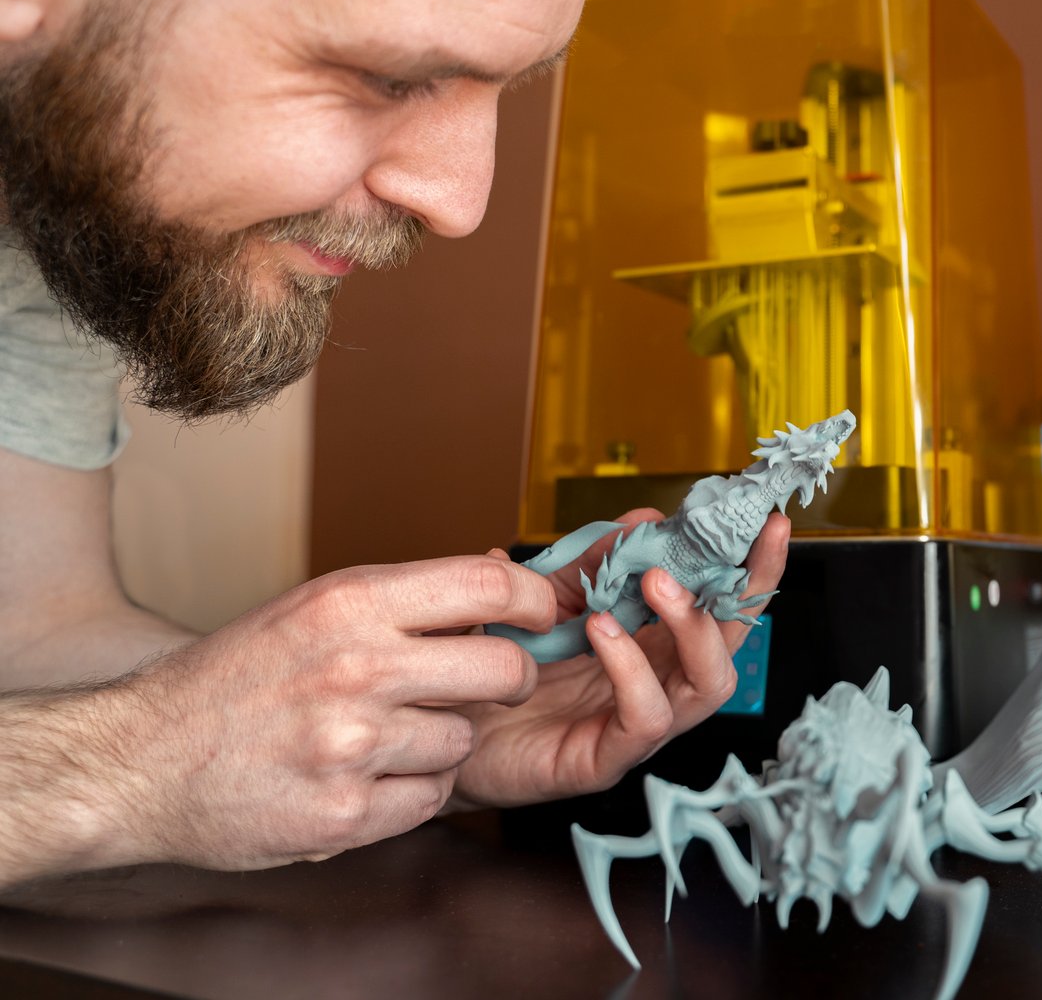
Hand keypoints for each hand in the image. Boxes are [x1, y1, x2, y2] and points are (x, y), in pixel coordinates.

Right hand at [93, 556, 557, 870]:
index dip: (535, 603)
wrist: (137, 760)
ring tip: (384, 735)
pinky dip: (410, 792)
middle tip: (480, 686)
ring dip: (443, 743)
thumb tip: (503, 586)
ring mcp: (352, 746)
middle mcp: (358, 669)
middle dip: (506, 681)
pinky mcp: (343, 815)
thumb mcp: (312, 607)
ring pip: (466, 742)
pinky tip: (365, 777)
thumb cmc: (233, 678)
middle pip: (505, 672)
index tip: (543, 616)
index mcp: (351, 603)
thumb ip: (403, 600)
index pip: (490, 587)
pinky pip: (430, 799)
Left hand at [447, 509, 790, 807]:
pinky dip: (632, 669)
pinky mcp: (604, 760)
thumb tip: (643, 517)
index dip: (754, 570)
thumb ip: (589, 565)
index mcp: (651, 649)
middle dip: (744, 592)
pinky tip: (602, 631)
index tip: (770, 523)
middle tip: (716, 547)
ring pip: (706, 685)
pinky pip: (645, 718)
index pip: (722, 609)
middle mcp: (656, 687)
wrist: (432, 728)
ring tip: (655, 583)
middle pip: (731, 647)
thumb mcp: (543, 601)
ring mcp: (635, 728)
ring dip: (690, 627)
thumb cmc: (493, 672)